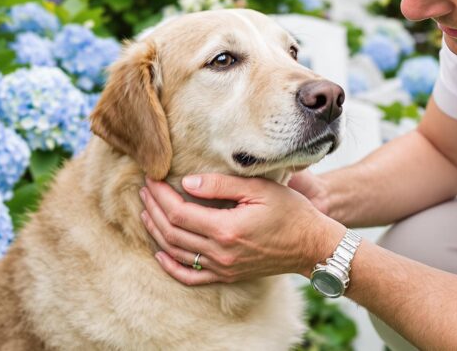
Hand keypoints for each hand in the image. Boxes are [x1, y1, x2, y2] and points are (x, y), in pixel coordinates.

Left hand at [139, 174, 344, 285]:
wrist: (312, 245)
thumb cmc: (290, 211)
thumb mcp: (259, 188)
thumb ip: (220, 185)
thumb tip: (186, 183)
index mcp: (226, 229)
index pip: (178, 213)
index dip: (160, 195)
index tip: (151, 178)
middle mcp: (221, 253)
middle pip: (172, 233)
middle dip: (153, 210)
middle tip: (144, 190)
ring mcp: (223, 268)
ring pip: (176, 253)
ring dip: (156, 232)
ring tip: (146, 211)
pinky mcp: (228, 275)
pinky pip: (191, 277)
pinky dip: (171, 266)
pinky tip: (160, 253)